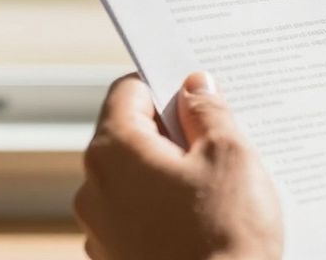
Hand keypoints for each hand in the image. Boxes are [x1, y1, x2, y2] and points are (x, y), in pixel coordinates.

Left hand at [74, 72, 282, 259]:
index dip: (164, 84)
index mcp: (113, 152)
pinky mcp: (116, 259)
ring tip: (219, 186)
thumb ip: (208, 111)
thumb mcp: (230, 154)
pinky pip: (139, 215)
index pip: (127, 91)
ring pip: (136, 177)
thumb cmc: (225, 234)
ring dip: (171, 172)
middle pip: (130, 135)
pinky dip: (166, 208)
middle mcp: (94, 189)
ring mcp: (101, 230)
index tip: (197, 91)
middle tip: (220, 139)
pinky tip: (205, 220)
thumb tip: (194, 87)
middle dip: (174, 131)